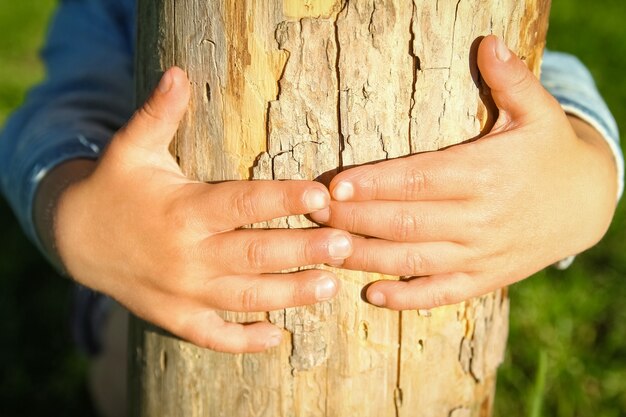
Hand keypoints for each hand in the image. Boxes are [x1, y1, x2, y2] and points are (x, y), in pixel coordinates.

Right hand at [50, 68, 351, 352]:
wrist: (76, 239)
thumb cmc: (117, 187)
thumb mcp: (132, 148)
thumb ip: (159, 113)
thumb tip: (177, 71)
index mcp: (183, 210)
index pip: (241, 204)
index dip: (281, 199)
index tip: (320, 195)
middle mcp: (186, 255)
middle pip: (254, 254)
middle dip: (303, 250)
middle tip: (345, 244)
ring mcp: (181, 292)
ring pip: (245, 298)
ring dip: (290, 294)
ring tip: (331, 286)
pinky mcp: (175, 317)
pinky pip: (213, 337)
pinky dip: (244, 341)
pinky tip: (277, 336)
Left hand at [311, 35, 616, 309]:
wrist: (584, 204)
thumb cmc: (549, 152)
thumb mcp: (538, 112)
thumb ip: (511, 79)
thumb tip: (489, 41)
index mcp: (485, 174)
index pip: (419, 180)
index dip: (375, 184)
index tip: (335, 185)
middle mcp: (480, 218)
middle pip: (405, 222)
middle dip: (354, 218)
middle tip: (313, 213)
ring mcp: (481, 254)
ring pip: (414, 260)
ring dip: (365, 257)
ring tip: (325, 249)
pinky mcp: (485, 279)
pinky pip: (441, 294)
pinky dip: (406, 297)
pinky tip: (371, 295)